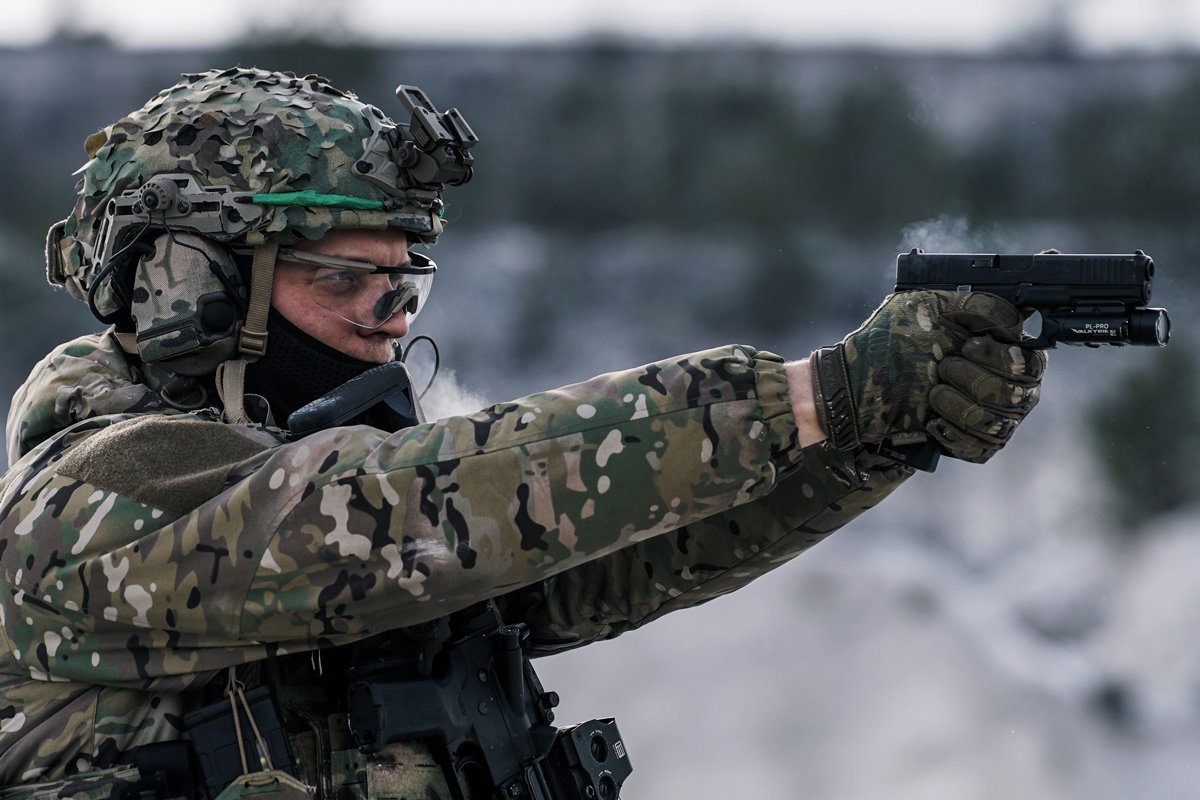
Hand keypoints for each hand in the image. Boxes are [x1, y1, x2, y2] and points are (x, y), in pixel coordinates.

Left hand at [809, 291, 1046, 462]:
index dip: (1003, 356)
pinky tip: (932, 421)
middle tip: (943, 368)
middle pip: (1021, 395)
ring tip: (933, 394)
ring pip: (1000, 424)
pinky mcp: (968, 444)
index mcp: (1000, 350)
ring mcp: (988, 417)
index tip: (967, 345)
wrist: (855, 384)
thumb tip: (1016, 312)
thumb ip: (975, 303)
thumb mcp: (927, 306)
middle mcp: (1004, 385)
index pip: (1031, 362)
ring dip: (962, 407)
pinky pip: (982, 449)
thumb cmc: (891, 341)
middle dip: (977, 380)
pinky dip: (955, 435)